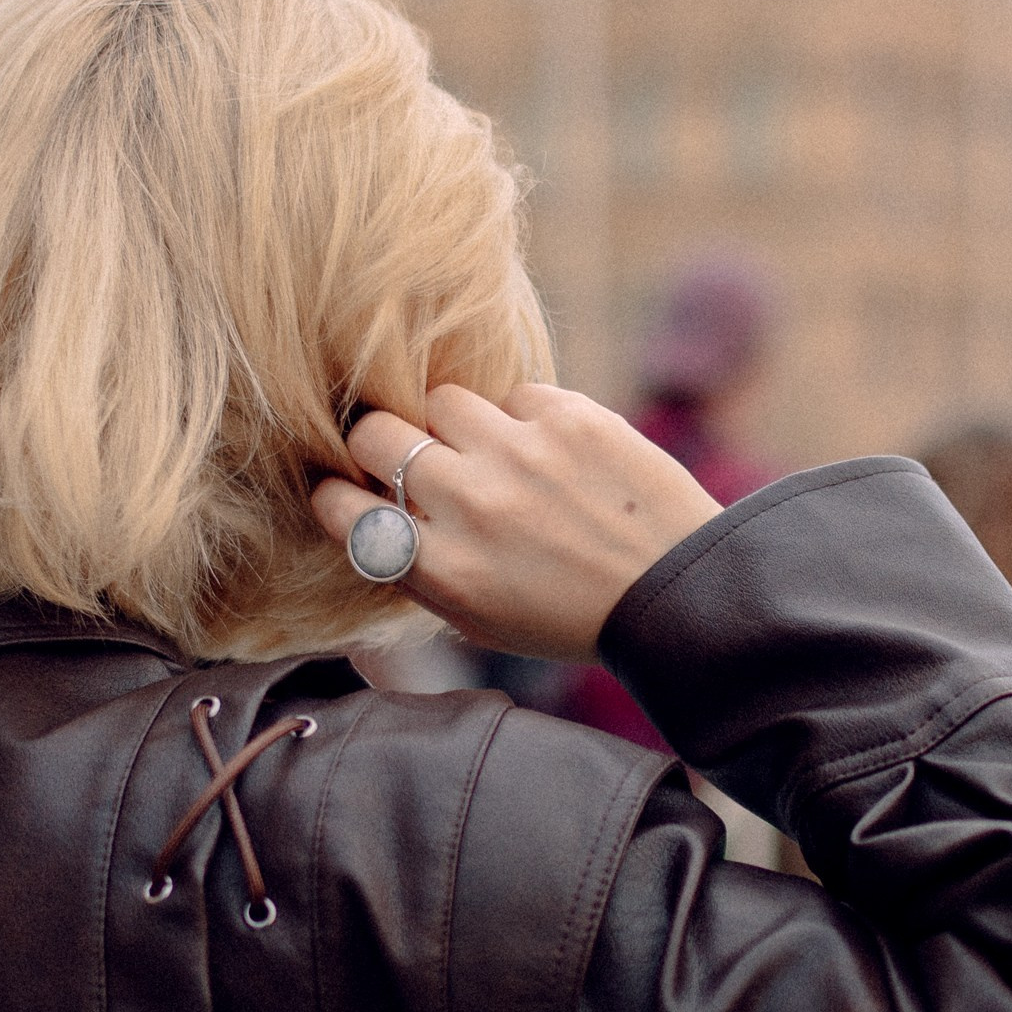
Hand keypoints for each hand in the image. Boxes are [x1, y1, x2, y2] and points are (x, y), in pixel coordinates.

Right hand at [309, 384, 723, 659]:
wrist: (678, 591)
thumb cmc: (569, 615)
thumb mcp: (479, 617)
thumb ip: (417, 569)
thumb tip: (364, 516)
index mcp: (446, 569)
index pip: (345, 511)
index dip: (332, 496)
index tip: (339, 491)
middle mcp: (473, 505)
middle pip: (375, 435)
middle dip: (376, 444)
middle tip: (399, 454)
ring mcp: (521, 454)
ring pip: (439, 400)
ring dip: (448, 424)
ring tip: (478, 447)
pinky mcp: (568, 417)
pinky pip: (511, 394)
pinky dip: (519, 419)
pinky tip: (545, 452)